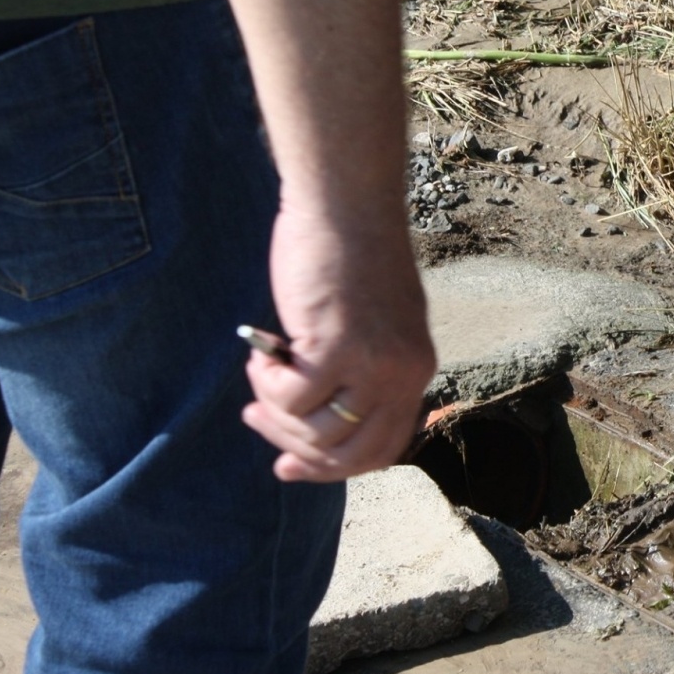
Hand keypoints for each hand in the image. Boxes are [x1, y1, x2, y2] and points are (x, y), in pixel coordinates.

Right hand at [241, 202, 436, 481]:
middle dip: (295, 447)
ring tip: (261, 375)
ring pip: (315, 431)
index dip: (332, 468)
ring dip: (276, 411)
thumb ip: (359, 372)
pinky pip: (291, 398)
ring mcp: (373, 365)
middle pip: (347, 453)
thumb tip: (314, 429)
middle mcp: (403, 374)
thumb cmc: (350, 258)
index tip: (291, 465)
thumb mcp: (372, 324)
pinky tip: (261, 354)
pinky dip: (266, 383)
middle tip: (257, 418)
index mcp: (416, 370)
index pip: (380, 450)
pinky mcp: (337, 348)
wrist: (346, 205)